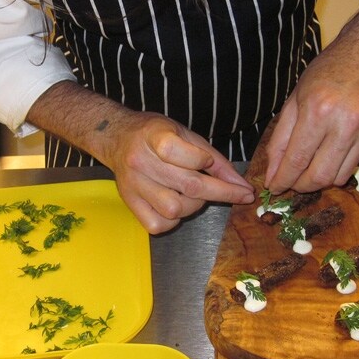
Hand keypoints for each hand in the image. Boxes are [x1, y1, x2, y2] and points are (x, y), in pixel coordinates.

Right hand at [101, 112, 255, 233]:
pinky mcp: (129, 202)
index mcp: (154, 135)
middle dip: (222, 192)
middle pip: (187, 185)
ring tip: (193, 194)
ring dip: (194, 206)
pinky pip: (157, 224)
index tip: (218, 167)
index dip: (205, 162)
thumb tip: (239, 183)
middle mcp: (140, 160)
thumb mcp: (185, 134)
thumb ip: (213, 158)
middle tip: (240, 193)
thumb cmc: (156, 134)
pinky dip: (173, 220)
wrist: (118, 138)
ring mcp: (133, 184)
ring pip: (174, 209)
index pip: (182, 153)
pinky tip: (177, 205)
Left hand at [263, 35, 358, 193]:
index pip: (296, 161)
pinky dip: (337, 167)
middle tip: (290, 183)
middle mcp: (344, 124)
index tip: (274, 187)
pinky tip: (330, 153)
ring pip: (337, 177)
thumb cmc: (329, 71)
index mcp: (317, 111)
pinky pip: (354, 165)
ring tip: (308, 169)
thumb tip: (273, 171)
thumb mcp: (295, 99)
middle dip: (299, 186)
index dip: (282, 180)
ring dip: (318, 180)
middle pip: (318, 177)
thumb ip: (281, 138)